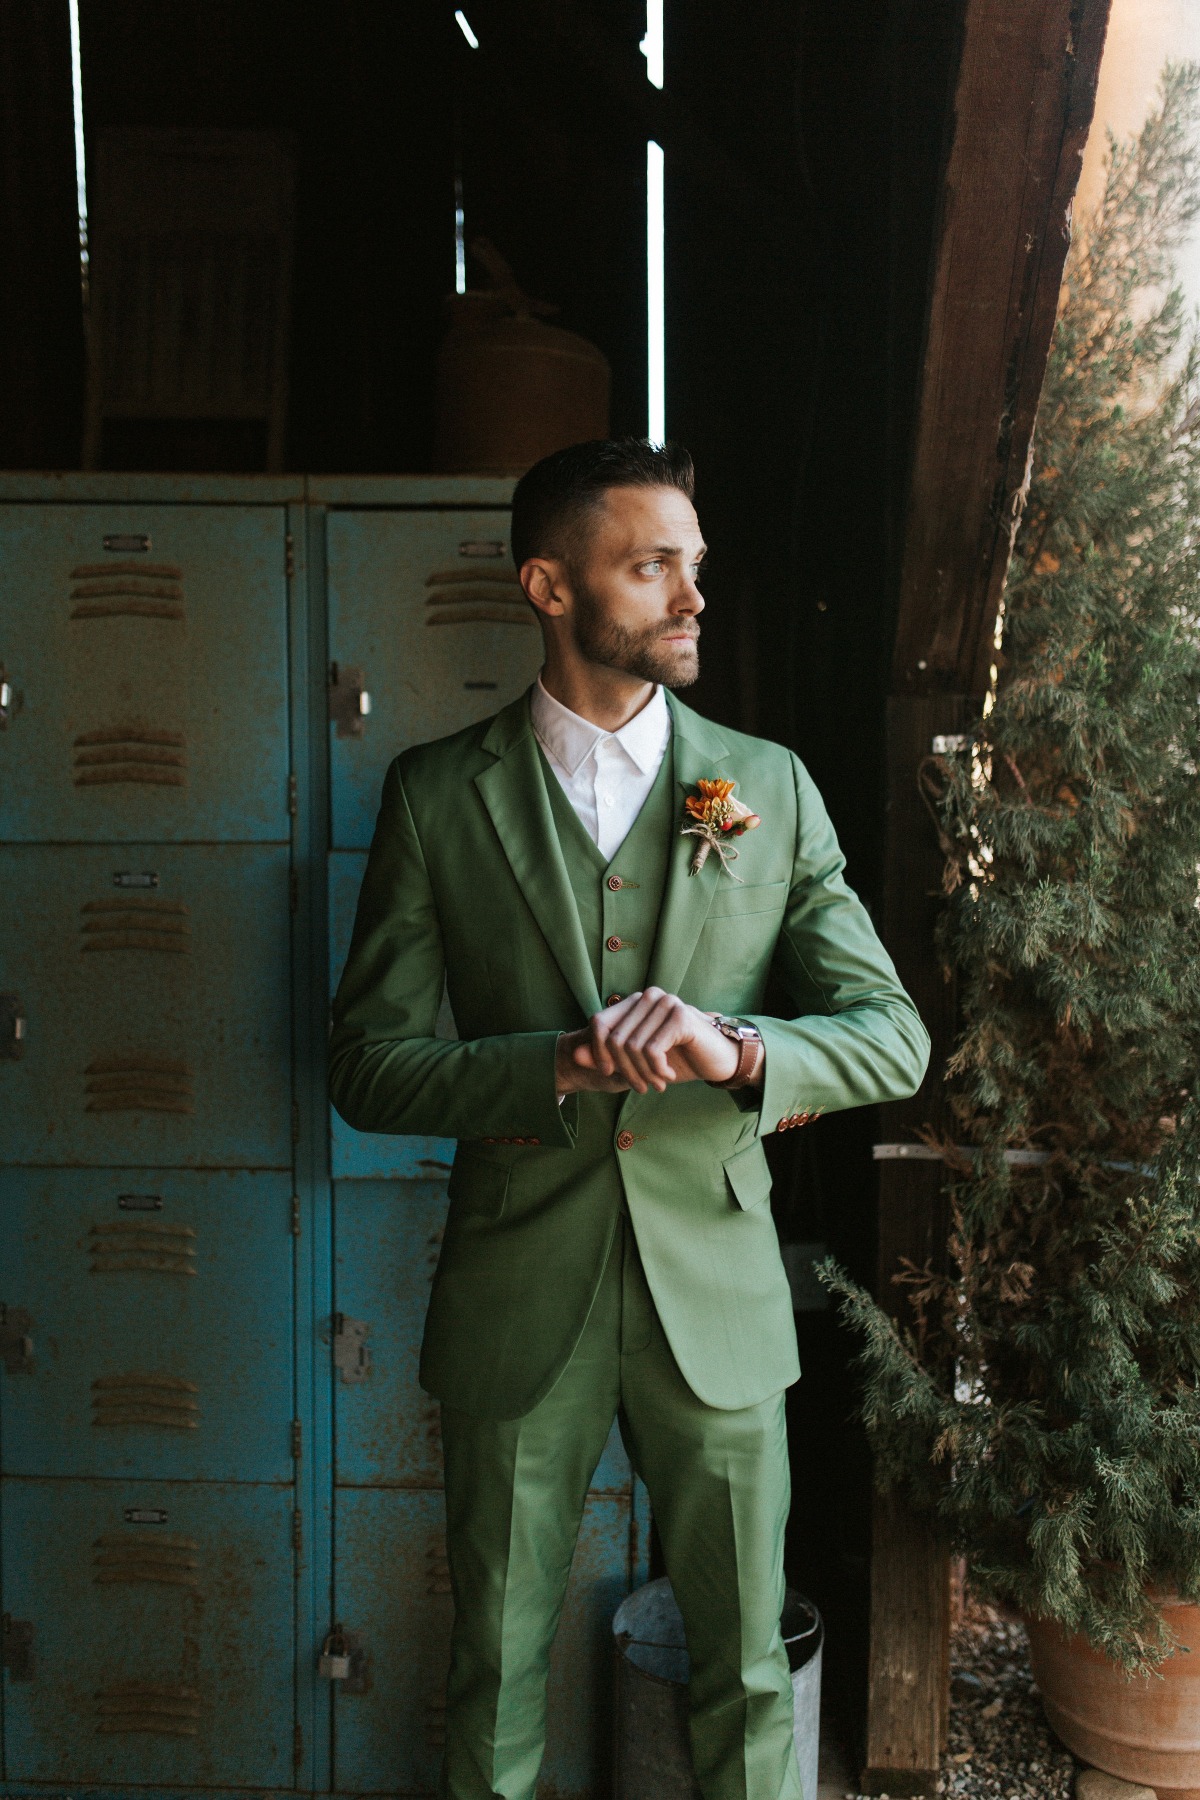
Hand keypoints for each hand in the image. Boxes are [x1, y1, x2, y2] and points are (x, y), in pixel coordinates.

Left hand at [555, 990, 744, 1096]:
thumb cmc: (679, 1059)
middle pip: (614, 1038)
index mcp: (635, 1002)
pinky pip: (651, 1050)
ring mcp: (665, 1003)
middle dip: (625, 1070)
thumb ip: (607, 1057)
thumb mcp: (637, 1062)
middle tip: (641, 1088)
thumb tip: (575, 1056)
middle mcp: (648, 996)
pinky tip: (668, 1076)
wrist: (719, 1060)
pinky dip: (656, 1070)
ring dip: (642, 1074)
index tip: (609, 1073)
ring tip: (657, 1084)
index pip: (599, 1023)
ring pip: (632, 1047)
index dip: (597, 1051)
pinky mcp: (680, 1016)